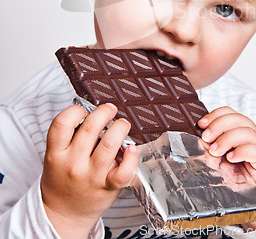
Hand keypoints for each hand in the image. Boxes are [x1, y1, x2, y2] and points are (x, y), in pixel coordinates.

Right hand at [41, 103, 137, 238]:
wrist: (64, 213)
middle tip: (110, 109)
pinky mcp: (108, 186)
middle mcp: (73, 164)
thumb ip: (70, 135)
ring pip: (110, 143)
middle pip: (91, 128)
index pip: (62, 123)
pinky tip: (131, 148)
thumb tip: (94, 110)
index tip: (84, 110)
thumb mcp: (56, 156)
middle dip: (105, 111)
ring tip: (122, 124)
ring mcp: (91, 176)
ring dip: (120, 127)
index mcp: (57, 153)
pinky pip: (123, 171)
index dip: (76, 110)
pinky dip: (131, 157)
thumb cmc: (63, 179)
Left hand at [198, 107, 255, 228]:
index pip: (230, 113)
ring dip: (227, 139)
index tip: (201, 124)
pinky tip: (231, 158)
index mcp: (241, 131)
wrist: (253, 201)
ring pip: (248, 132)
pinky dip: (242, 151)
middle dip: (219, 125)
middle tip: (206, 137)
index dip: (215, 115)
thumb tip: (196, 137)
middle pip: (239, 119)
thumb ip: (211, 146)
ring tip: (215, 151)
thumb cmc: (236, 178)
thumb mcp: (219, 159)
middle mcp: (253, 136)